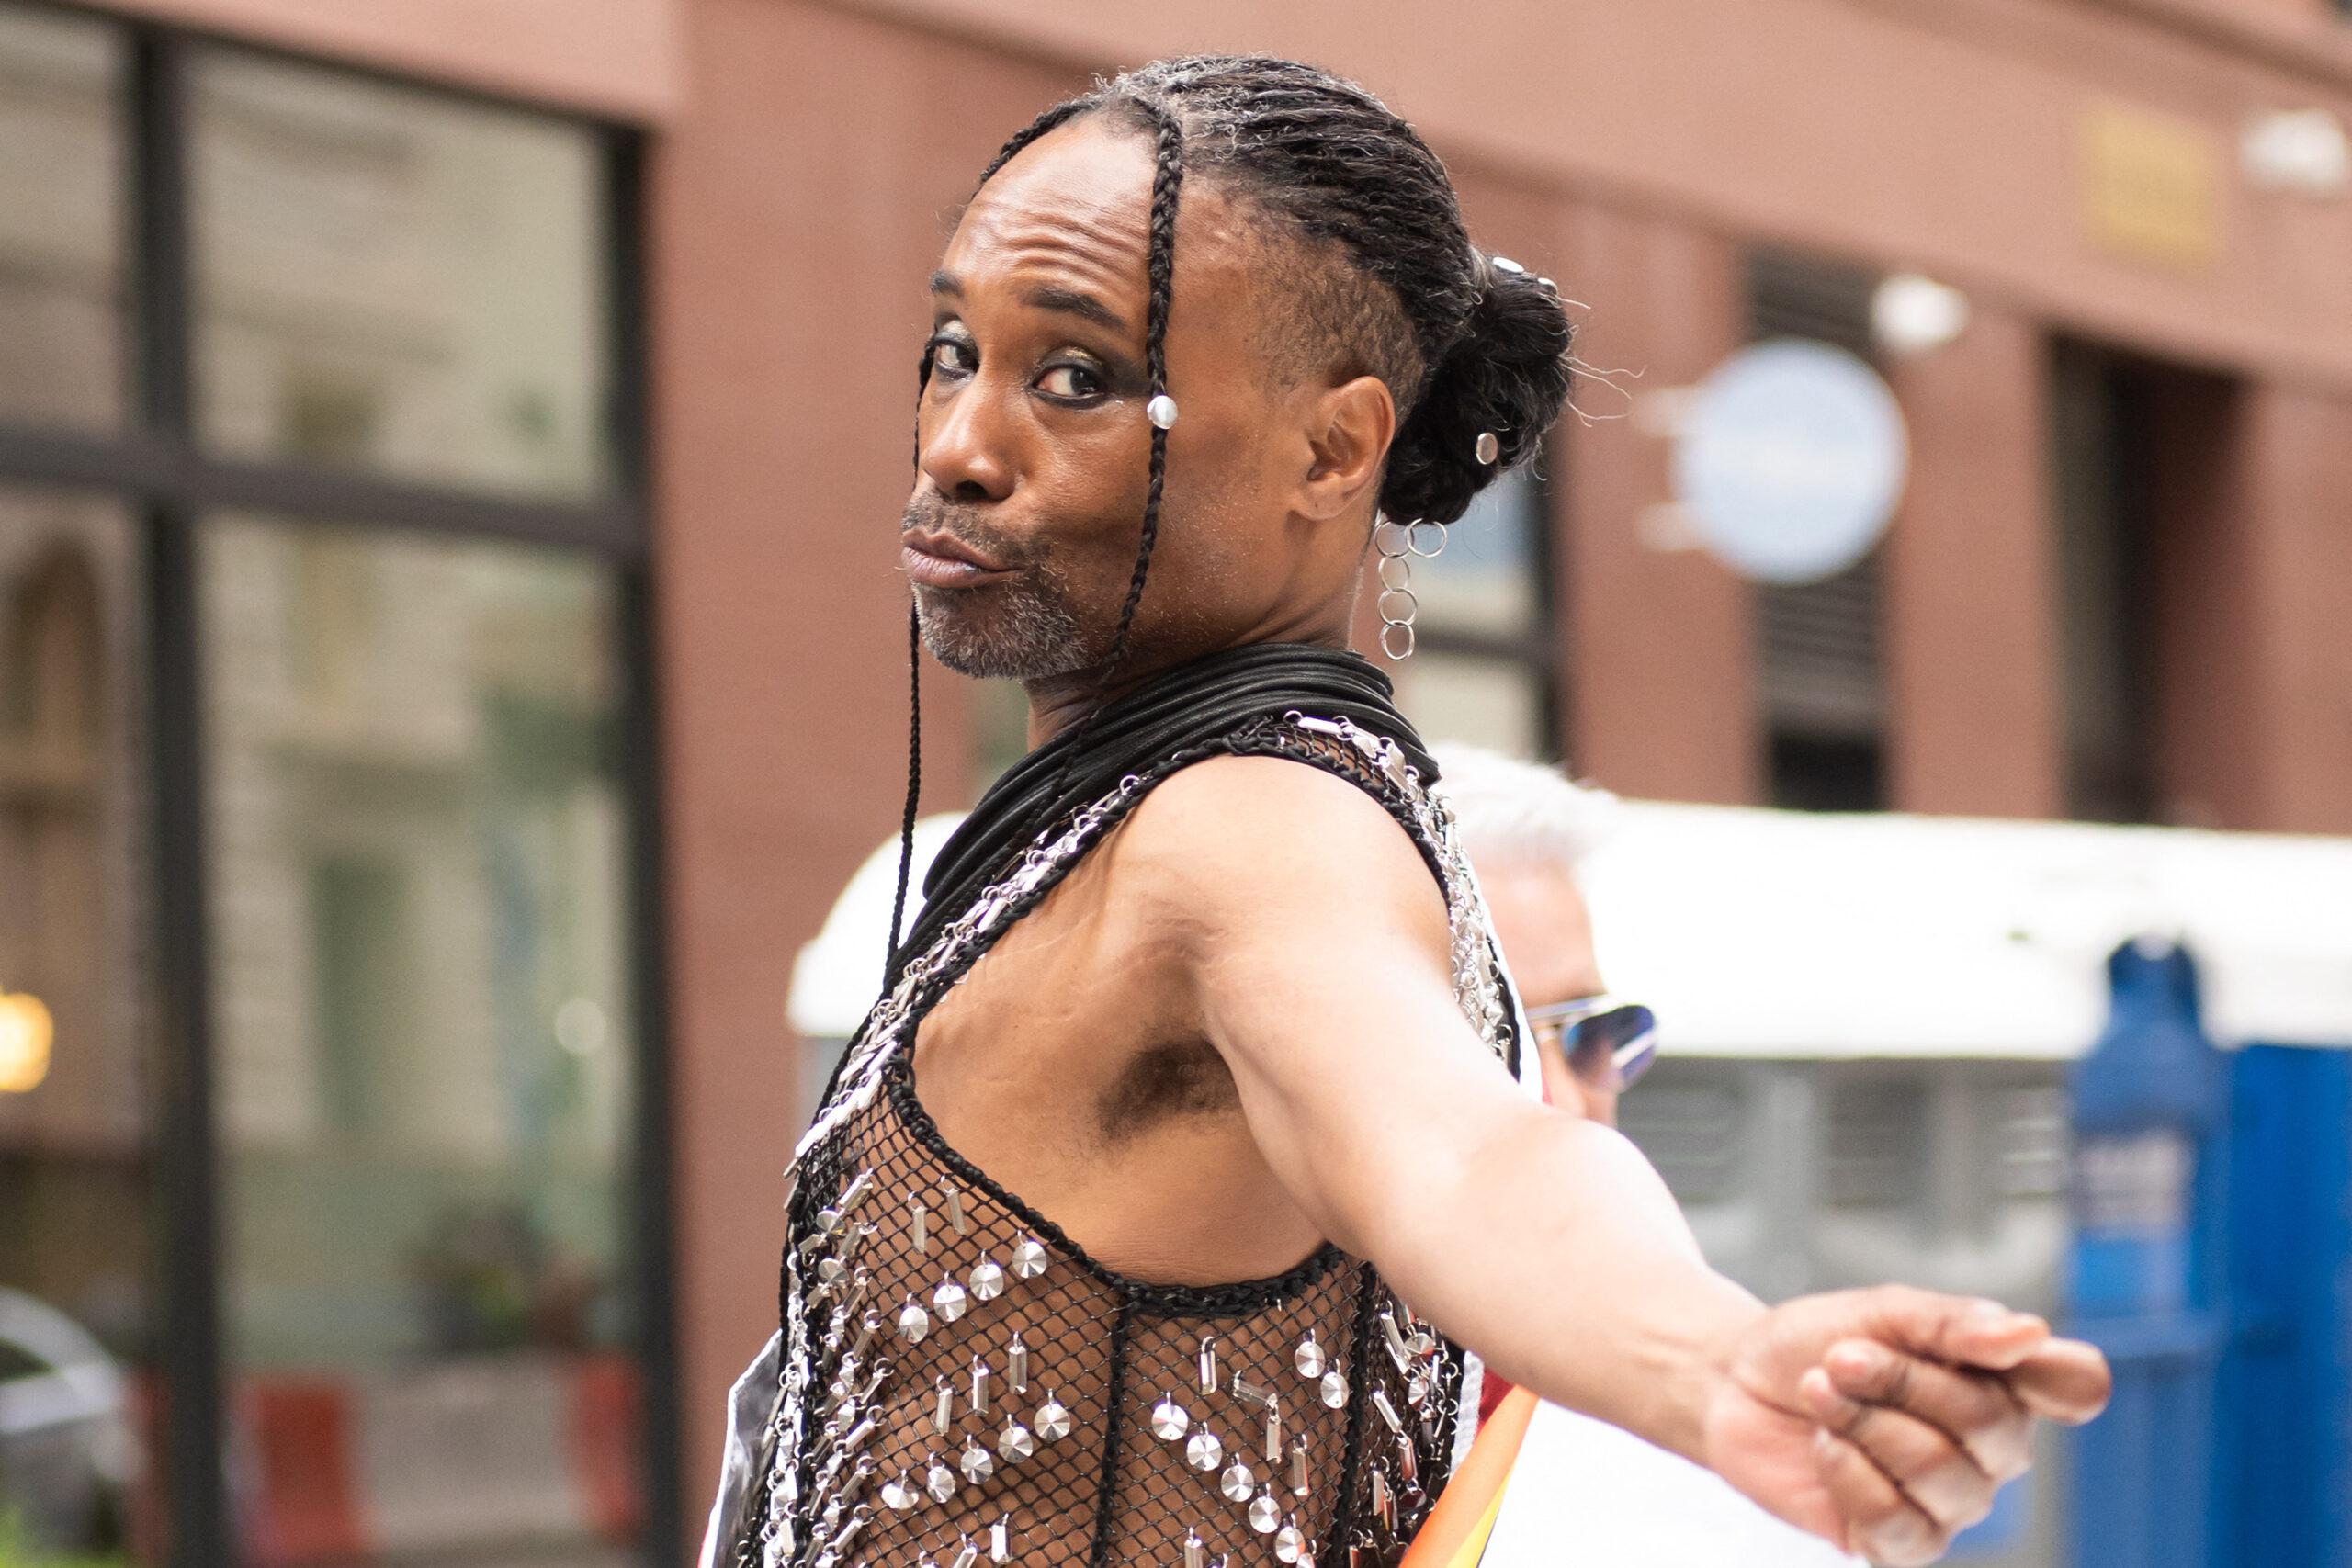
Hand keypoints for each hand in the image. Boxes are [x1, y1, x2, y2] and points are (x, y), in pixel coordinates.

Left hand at [1696, 1286, 2111, 1564]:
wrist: (1737, 1383)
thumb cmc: (1816, 1343)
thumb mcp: (1880, 1312)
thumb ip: (1952, 1323)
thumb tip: (2029, 1334)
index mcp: (2001, 1383)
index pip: (2079, 1385)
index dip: (2060, 1375)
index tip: (2007, 1352)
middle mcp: (1992, 1451)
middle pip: (1992, 1426)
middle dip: (1901, 1382)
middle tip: (1841, 1358)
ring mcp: (1951, 1503)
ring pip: (1940, 1474)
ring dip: (1863, 1423)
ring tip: (1820, 1394)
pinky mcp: (1901, 1544)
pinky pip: (1898, 1523)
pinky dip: (1847, 1474)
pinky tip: (1824, 1448)